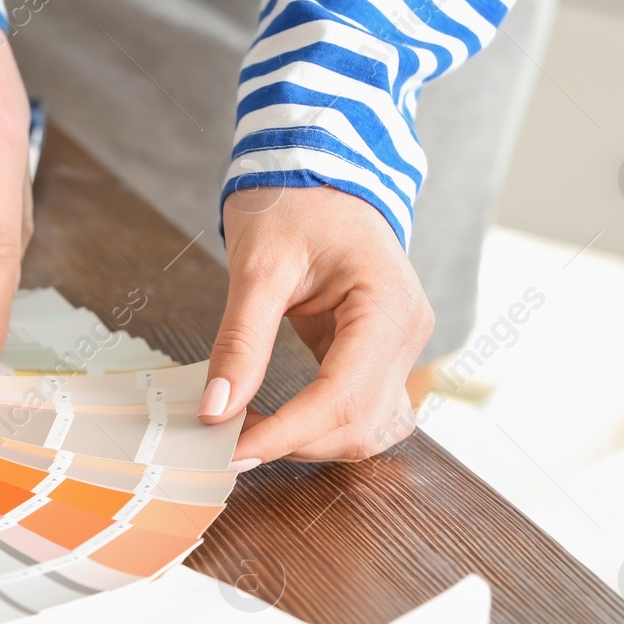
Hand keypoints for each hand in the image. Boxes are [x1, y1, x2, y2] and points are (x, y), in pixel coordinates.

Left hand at [197, 185, 433, 465]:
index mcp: (388, 307)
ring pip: (364, 430)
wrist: (319, 170)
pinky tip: (275, 422)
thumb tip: (216, 408)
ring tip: (247, 432)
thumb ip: (240, 341)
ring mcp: (399, 347)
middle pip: (358, 424)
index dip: (287, 435)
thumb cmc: (294, 202)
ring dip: (308, 443)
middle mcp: (407, 334)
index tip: (233, 453)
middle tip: (226, 442)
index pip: (343, 397)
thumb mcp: (258, 266)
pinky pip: (359, 411)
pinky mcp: (380, 355)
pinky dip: (318, 428)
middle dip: (293, 443)